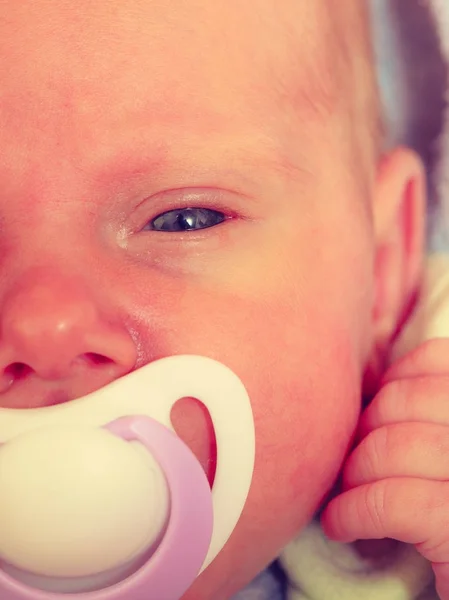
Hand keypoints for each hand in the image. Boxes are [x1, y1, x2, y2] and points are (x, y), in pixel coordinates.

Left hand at [322, 339, 448, 598]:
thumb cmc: (442, 503)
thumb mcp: (438, 447)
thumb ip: (421, 414)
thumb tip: (369, 384)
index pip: (436, 359)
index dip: (392, 383)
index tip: (376, 419)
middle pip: (405, 400)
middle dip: (364, 431)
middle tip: (354, 464)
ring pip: (394, 446)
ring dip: (353, 473)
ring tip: (346, 495)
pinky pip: (394, 503)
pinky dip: (353, 512)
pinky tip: (341, 525)